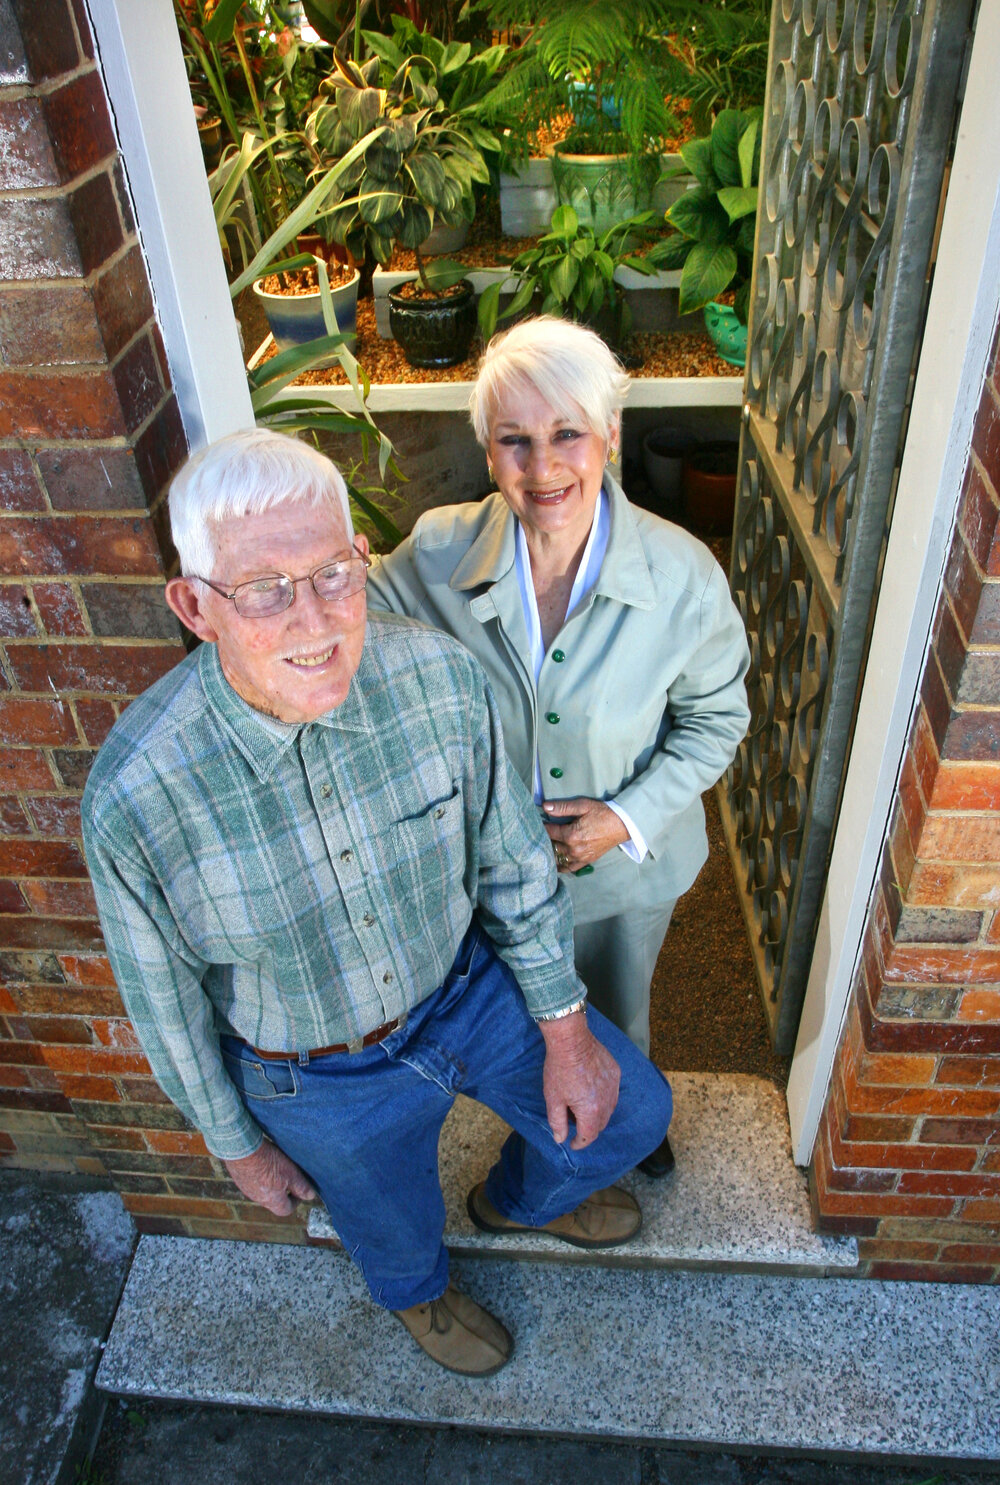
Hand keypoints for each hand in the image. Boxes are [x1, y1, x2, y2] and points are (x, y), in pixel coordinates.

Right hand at [224, 1140, 316, 1215]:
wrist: (242, 1149)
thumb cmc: (267, 1162)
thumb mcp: (291, 1173)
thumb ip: (301, 1187)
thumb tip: (310, 1196)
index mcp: (272, 1200)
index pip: (285, 1210)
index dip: (295, 1202)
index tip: (299, 1192)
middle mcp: (258, 1198)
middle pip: (273, 1201)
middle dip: (283, 1191)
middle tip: (289, 1178)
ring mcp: (246, 1189)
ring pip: (262, 1191)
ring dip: (270, 1183)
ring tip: (275, 1167)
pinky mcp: (239, 1178)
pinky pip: (251, 1181)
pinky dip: (258, 1175)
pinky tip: (262, 1162)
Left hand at [538, 1010, 620, 1148]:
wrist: (571, 1040)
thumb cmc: (559, 1069)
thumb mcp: (553, 1098)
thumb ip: (557, 1122)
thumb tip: (560, 1138)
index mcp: (591, 1110)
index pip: (589, 1136)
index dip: (580, 1143)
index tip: (572, 1143)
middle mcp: (607, 1101)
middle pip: (600, 1124)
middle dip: (588, 1129)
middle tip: (573, 1122)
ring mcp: (613, 1087)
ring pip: (609, 1109)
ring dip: (597, 1113)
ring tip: (581, 1106)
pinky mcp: (616, 1073)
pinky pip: (612, 1093)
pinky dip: (603, 1097)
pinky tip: (591, 1090)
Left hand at [543, 796, 627, 872]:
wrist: (622, 825)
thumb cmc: (602, 813)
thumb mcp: (583, 806)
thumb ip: (563, 807)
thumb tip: (545, 807)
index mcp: (571, 835)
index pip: (548, 832)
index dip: (541, 826)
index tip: (536, 822)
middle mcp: (574, 849)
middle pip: (551, 846)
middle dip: (544, 839)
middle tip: (539, 834)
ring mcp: (580, 857)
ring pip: (558, 858)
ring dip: (551, 852)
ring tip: (545, 845)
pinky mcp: (586, 861)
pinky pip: (569, 868)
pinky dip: (560, 866)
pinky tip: (555, 862)